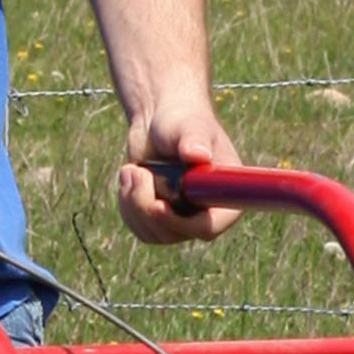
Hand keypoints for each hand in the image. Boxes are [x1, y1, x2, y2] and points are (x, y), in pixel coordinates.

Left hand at [115, 107, 237, 249]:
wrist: (158, 120)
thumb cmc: (182, 119)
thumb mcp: (190, 125)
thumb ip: (195, 139)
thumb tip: (198, 154)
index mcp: (226, 194)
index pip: (210, 226)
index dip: (183, 224)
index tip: (157, 205)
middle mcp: (207, 212)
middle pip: (175, 233)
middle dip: (147, 206)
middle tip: (136, 172)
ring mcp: (183, 218)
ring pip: (153, 233)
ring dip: (134, 202)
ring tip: (132, 169)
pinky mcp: (160, 219)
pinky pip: (139, 226)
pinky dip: (127, 203)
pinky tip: (129, 175)